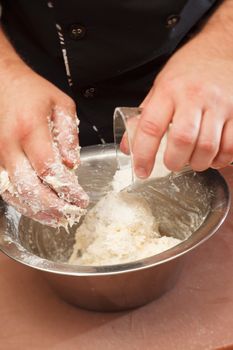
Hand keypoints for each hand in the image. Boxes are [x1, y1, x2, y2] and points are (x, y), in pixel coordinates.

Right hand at [0, 61, 87, 226]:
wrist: (4, 84)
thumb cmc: (33, 93)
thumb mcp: (62, 105)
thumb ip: (69, 135)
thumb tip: (72, 164)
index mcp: (29, 128)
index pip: (48, 169)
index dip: (66, 189)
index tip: (81, 199)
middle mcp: (9, 145)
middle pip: (29, 187)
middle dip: (53, 206)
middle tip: (71, 213)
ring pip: (15, 193)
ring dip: (37, 211)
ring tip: (57, 219)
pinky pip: (7, 189)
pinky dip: (23, 204)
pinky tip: (38, 210)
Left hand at [121, 35, 232, 177]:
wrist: (222, 48)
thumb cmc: (189, 70)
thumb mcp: (160, 86)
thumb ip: (145, 117)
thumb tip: (129, 146)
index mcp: (169, 90)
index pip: (151, 127)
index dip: (144, 154)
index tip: (141, 170)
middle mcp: (195, 96)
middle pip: (183, 140)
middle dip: (174, 161)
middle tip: (172, 164)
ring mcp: (220, 104)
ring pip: (208, 146)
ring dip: (198, 163)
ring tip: (192, 160)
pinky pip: (231, 145)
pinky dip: (221, 158)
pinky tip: (213, 156)